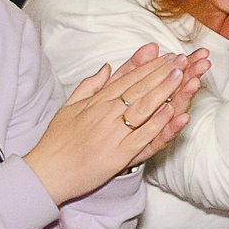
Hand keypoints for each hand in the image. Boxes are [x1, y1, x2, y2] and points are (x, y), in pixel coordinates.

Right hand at [23, 47, 209, 204]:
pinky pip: (141, 136)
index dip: (149, 67)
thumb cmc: (57, 141)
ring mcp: (113, 133)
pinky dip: (156, 123)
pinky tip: (171, 111)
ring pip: (143, 108)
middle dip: (161, 73)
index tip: (167, 56)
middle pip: (139, 89)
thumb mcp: (69, 106)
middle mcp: (106, 114)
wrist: (47, 171)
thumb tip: (107, 67)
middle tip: (181, 60)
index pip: (128, 79)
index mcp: (96, 102)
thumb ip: (89, 86)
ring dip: (163, 90)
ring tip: (180, 76)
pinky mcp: (118, 154)